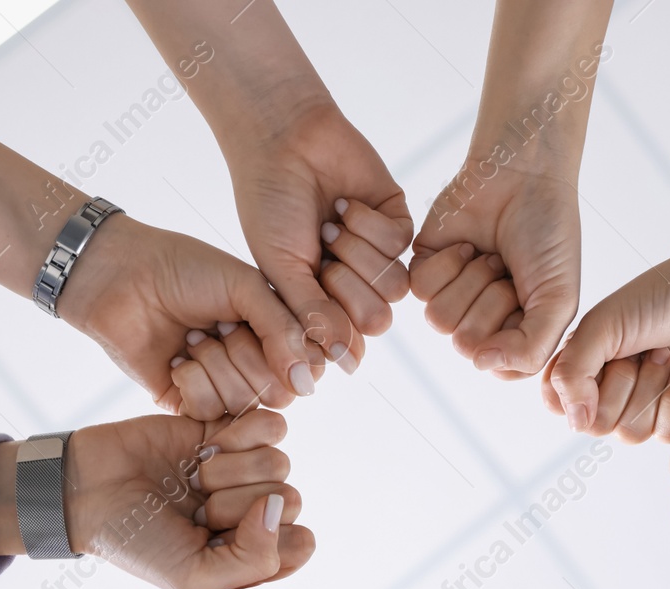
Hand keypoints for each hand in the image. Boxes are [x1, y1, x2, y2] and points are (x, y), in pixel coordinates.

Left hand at [55, 214, 315, 420]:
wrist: (122, 276)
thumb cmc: (184, 270)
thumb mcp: (246, 287)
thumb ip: (284, 330)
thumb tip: (306, 382)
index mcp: (276, 334)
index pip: (307, 369)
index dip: (289, 353)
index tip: (258, 322)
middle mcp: (253, 365)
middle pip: (278, 393)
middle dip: (246, 355)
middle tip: (219, 326)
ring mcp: (221, 386)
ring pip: (243, 403)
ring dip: (215, 364)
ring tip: (193, 337)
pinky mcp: (187, 402)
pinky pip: (208, 411)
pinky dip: (191, 380)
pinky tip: (176, 358)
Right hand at [67, 410, 312, 588]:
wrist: (90, 491)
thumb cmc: (139, 544)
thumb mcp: (193, 578)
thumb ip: (252, 562)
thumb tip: (278, 508)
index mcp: (254, 553)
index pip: (300, 544)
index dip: (264, 541)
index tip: (216, 541)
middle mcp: (255, 511)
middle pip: (290, 499)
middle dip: (237, 505)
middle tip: (196, 508)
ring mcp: (245, 470)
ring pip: (280, 463)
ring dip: (231, 470)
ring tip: (193, 479)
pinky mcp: (233, 431)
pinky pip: (273, 426)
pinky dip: (242, 435)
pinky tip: (206, 446)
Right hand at [224, 99, 412, 377]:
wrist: (283, 141)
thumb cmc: (270, 206)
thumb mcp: (280, 269)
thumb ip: (309, 317)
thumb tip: (339, 366)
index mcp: (321, 303)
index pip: (346, 343)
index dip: (332, 326)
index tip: (307, 291)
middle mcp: (353, 285)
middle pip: (376, 320)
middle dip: (346, 288)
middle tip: (320, 253)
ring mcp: (378, 256)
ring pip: (395, 287)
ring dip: (357, 254)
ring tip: (329, 226)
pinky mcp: (398, 225)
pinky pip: (400, 246)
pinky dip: (369, 224)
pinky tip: (346, 204)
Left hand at [410, 162, 579, 378]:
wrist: (525, 176)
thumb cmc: (549, 236)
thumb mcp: (559, 300)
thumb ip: (532, 348)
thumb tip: (481, 364)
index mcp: (514, 335)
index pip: (500, 367)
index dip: (516, 333)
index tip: (532, 298)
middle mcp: (480, 322)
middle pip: (467, 344)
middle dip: (494, 300)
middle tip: (510, 269)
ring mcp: (451, 297)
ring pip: (441, 321)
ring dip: (472, 281)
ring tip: (491, 257)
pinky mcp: (424, 270)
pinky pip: (422, 290)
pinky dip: (449, 263)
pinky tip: (467, 245)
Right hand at [543, 244, 669, 439]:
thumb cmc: (660, 299)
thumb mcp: (600, 326)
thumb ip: (571, 374)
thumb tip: (575, 423)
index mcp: (585, 365)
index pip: (558, 405)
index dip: (575, 390)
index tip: (599, 357)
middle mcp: (611, 391)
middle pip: (596, 425)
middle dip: (621, 384)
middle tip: (641, 350)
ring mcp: (645, 407)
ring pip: (630, 433)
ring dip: (651, 388)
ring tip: (666, 354)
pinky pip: (665, 435)